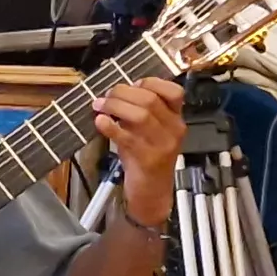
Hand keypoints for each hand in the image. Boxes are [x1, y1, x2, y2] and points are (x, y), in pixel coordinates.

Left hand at [93, 78, 187, 230]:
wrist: (152, 193)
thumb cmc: (147, 159)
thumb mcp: (149, 132)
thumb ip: (140, 112)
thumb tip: (118, 91)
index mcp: (177, 119)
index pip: (174, 91)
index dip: (150, 82)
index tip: (131, 84)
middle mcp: (174, 130)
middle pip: (150, 99)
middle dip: (123, 92)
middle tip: (106, 95)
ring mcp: (162, 145)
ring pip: (141, 115)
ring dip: (116, 106)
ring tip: (100, 106)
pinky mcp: (147, 159)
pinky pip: (127, 137)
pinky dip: (110, 127)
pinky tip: (100, 121)